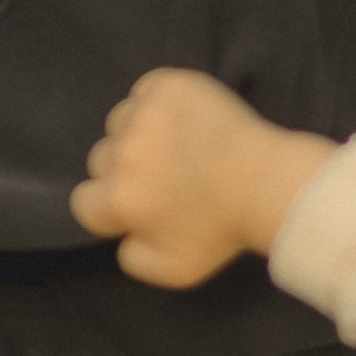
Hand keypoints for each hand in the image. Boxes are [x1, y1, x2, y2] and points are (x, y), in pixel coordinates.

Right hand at [69, 69, 332, 287]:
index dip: (113, 206)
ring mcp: (145, 114)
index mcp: (119, 198)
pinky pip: (146, 91)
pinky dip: (158, 101)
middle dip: (126, 170)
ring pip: (120, 122)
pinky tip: (185, 119)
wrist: (271, 182)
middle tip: (167, 175)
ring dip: (138, 133)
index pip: (85, 201)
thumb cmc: (225, 228)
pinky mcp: (169, 85)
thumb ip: (132, 259)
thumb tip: (122, 235)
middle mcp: (123, 153)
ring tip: (178, 145)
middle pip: (101, 160)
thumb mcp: (174, 270)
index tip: (142, 204)